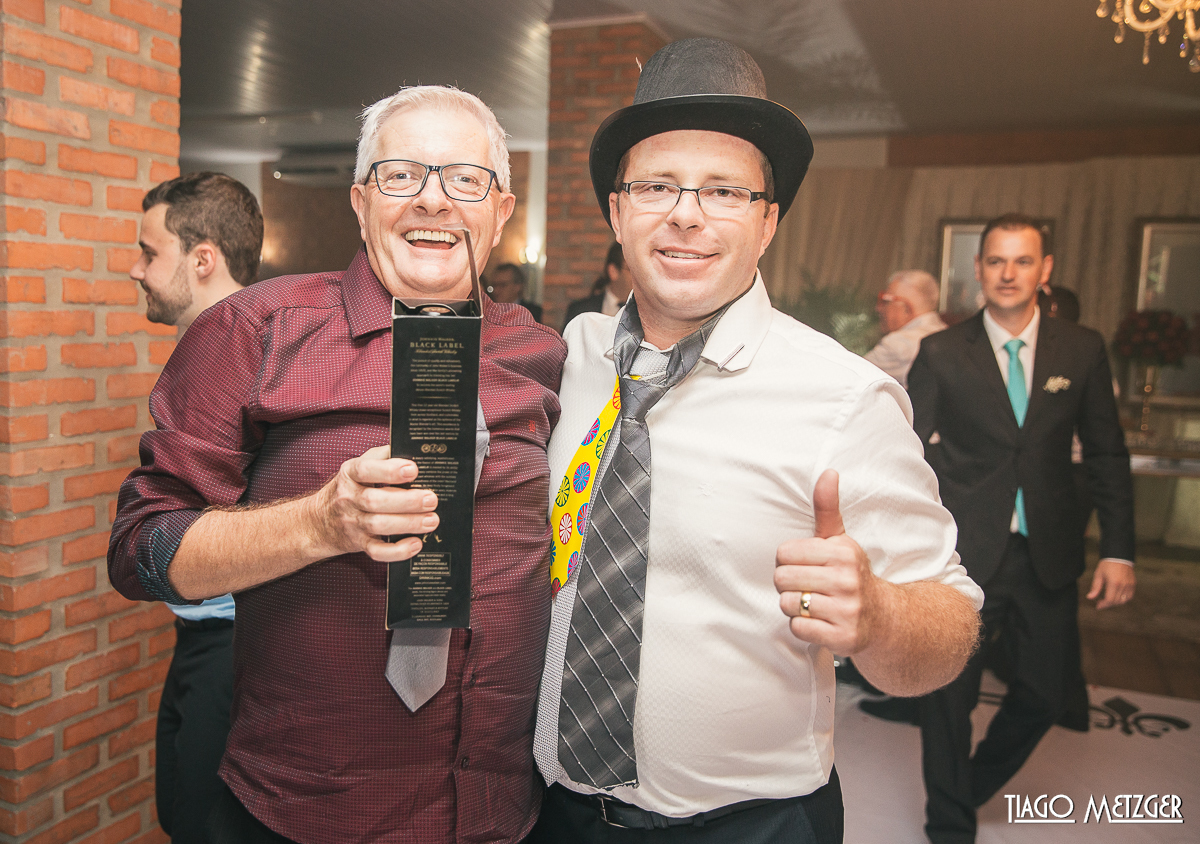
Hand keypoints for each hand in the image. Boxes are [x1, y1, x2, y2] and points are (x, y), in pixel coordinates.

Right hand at [310, 445, 438, 561]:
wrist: (319, 521)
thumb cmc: (351, 488)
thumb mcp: (360, 465)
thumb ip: (384, 456)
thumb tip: (414, 449)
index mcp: (350, 474)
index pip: (366, 470)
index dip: (389, 470)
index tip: (413, 470)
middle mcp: (349, 498)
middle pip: (375, 500)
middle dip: (406, 501)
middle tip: (431, 499)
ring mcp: (353, 523)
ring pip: (379, 525)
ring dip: (408, 523)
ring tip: (431, 520)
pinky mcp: (359, 544)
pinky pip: (377, 551)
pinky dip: (398, 551)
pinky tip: (416, 544)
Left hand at [774, 469, 881, 653]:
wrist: (884, 618)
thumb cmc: (850, 574)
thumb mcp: (840, 540)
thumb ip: (827, 508)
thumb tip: (828, 472)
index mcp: (843, 553)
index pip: (785, 553)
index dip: (789, 561)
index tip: (805, 566)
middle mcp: (847, 580)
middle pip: (782, 579)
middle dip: (789, 584)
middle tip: (807, 586)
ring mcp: (846, 610)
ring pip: (788, 605)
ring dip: (795, 607)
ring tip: (813, 604)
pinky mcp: (843, 637)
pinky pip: (798, 628)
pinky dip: (802, 627)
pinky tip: (818, 621)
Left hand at [1087, 559, 1134, 609]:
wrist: (1119, 556)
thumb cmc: (1106, 565)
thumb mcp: (1098, 575)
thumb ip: (1095, 587)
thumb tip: (1090, 598)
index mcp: (1114, 583)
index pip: (1109, 600)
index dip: (1103, 605)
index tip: (1097, 606)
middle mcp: (1123, 585)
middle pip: (1116, 601)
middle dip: (1108, 604)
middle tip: (1101, 603)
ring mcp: (1129, 585)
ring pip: (1124, 601)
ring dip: (1115, 603)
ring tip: (1107, 600)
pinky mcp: (1133, 584)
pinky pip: (1129, 596)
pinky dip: (1123, 600)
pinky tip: (1116, 598)